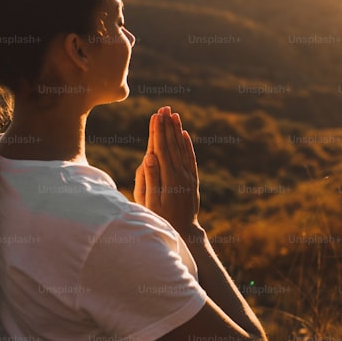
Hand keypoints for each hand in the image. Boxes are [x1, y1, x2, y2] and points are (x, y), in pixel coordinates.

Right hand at [134, 106, 199, 234]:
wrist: (186, 232)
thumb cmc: (162, 219)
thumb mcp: (151, 202)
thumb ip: (150, 179)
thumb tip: (149, 157)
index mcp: (169, 177)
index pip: (162, 148)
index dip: (158, 131)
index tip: (156, 115)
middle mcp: (181, 174)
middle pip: (173, 144)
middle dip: (168, 126)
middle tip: (165, 108)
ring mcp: (189, 177)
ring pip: (182, 149)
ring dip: (178, 131)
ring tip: (174, 115)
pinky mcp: (192, 181)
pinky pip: (190, 159)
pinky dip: (187, 146)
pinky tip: (184, 135)